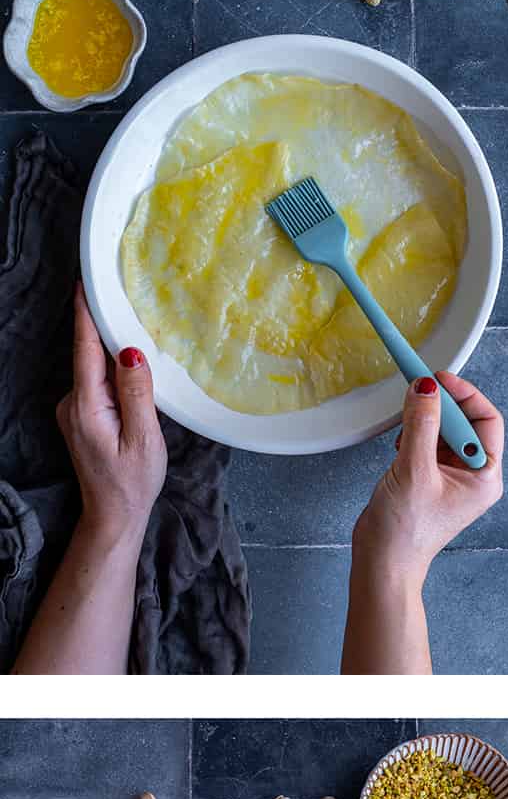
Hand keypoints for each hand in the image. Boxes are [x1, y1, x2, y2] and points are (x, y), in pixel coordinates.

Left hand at [59, 284, 166, 541]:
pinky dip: (113, 374)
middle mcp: (73, 402)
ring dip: (113, 353)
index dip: (85, 314)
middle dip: (106, 328)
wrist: (114, 515)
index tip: (85, 282)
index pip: (85, 348)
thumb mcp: (143, 439)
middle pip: (90, 354)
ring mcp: (74, 410)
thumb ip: (137, 394)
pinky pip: (97, 384)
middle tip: (124, 296)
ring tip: (137, 331)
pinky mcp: (82, 416)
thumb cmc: (133, 483)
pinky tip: (132, 373)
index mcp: (87, 405)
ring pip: (95, 369)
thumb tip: (130, 352)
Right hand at [353, 372, 503, 583]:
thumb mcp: (414, 470)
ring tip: (406, 430)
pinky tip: (401, 445)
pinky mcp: (431, 478)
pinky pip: (429, 443)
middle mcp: (474, 476)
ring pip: (445, 431)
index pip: (487, 420)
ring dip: (425, 421)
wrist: (383, 562)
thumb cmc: (405, 532)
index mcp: (484, 477)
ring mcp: (452, 478)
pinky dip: (415, 435)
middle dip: (441, 407)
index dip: (465, 395)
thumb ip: (421, 424)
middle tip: (417, 392)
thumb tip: (426, 388)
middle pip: (465, 422)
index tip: (439, 380)